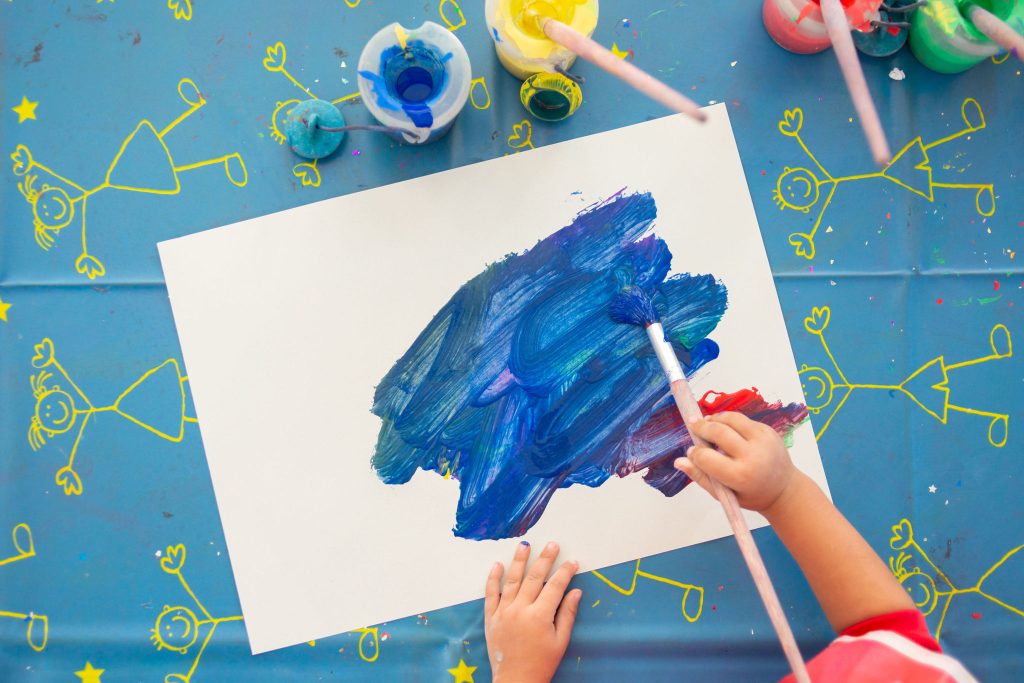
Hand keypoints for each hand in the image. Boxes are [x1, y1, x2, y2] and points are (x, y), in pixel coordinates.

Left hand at [485, 541, 581, 682]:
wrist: (516, 681)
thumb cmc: (542, 663)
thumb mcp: (560, 641)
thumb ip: (567, 614)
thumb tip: (576, 591)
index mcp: (539, 616)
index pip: (555, 587)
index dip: (565, 573)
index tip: (573, 562)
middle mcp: (520, 610)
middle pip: (534, 578)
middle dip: (545, 559)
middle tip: (553, 544)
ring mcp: (503, 612)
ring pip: (511, 580)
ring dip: (519, 561)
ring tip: (524, 545)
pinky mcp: (491, 618)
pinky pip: (491, 594)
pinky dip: (493, 578)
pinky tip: (498, 565)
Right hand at [675, 412, 796, 512]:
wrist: (784, 490)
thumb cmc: (751, 495)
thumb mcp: (724, 494)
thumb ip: (701, 477)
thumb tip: (679, 461)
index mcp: (740, 475)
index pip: (707, 457)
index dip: (695, 453)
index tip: (692, 451)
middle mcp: (753, 455)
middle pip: (718, 432)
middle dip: (701, 427)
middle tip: (692, 424)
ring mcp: (763, 440)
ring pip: (731, 418)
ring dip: (715, 419)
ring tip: (706, 423)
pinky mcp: (768, 430)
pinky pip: (743, 419)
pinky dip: (729, 421)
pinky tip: (724, 428)